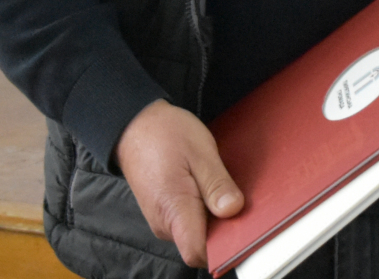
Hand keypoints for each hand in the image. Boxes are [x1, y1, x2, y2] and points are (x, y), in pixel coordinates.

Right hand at [113, 99, 245, 266]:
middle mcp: (165, 224)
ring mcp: (163, 221)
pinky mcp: (164, 214)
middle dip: (224, 228)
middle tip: (239, 198)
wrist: (135, 126)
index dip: (223, 246)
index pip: (197, 252)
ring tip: (222, 187)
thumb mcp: (200, 152)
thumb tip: (233, 210)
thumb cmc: (165, 135)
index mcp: (173, 210)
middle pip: (202, 244)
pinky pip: (189, 222)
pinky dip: (204, 210)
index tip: (243, 227)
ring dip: (215, 217)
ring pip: (197, 233)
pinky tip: (211, 188)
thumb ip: (216, 184)